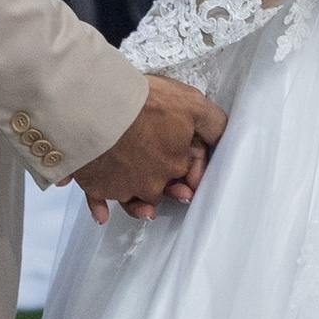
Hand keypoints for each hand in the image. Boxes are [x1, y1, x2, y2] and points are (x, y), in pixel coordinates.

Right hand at [74, 72, 226, 222]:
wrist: (97, 107)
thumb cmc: (143, 103)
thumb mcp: (192, 104)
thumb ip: (212, 123)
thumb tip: (223, 136)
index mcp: (175, 165)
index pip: (190, 172)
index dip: (193, 165)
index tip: (190, 157)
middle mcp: (150, 182)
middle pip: (163, 189)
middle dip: (170, 188)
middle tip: (177, 188)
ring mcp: (122, 185)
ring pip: (133, 200)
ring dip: (140, 204)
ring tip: (146, 208)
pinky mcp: (95, 184)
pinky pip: (97, 200)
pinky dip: (99, 206)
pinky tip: (102, 214)